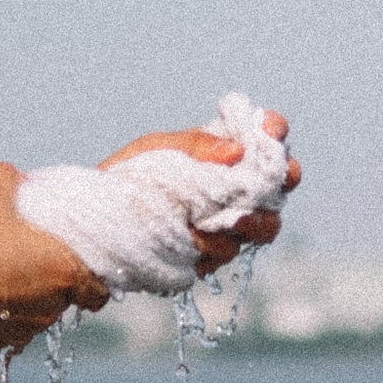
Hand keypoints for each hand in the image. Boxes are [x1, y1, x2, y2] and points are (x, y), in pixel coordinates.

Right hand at [0, 162, 112, 342]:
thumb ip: (7, 179)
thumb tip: (11, 175)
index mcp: (62, 272)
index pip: (99, 291)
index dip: (93, 280)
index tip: (76, 267)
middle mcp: (49, 307)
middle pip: (64, 298)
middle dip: (50, 281)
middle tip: (27, 258)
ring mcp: (23, 330)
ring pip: (36, 313)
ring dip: (25, 298)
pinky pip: (8, 328)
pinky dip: (0, 314)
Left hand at [101, 112, 298, 279]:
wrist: (100, 222)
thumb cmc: (129, 177)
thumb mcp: (157, 149)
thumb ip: (196, 146)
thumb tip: (235, 150)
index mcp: (222, 154)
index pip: (261, 138)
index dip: (273, 131)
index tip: (272, 129)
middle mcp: (231, 189)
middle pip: (277, 185)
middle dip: (282, 178)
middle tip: (277, 177)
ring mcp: (225, 223)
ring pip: (264, 225)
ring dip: (257, 220)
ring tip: (238, 218)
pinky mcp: (209, 253)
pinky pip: (229, 251)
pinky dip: (218, 244)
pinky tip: (201, 238)